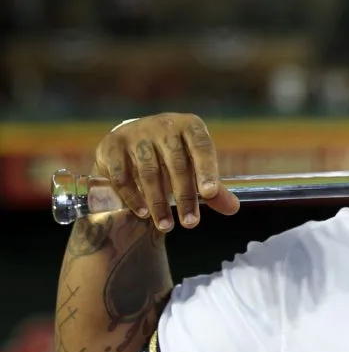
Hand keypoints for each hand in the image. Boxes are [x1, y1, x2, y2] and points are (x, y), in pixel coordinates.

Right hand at [93, 113, 239, 230]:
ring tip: (166, 226)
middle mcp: (164, 125)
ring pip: (149, 172)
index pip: (202, 147)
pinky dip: (132, 196)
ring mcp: (137, 133)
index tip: (210, 195)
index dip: (206, 170)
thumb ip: (213, 188)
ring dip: (158, 202)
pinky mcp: (113, 145)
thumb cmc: (175, 155)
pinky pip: (122, 175)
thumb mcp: (196, 166)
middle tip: (190, 223)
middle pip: (177, 164)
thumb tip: (233, 208)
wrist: (135, 137)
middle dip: (184, 197)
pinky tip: (143, 213)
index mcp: (190, 126)